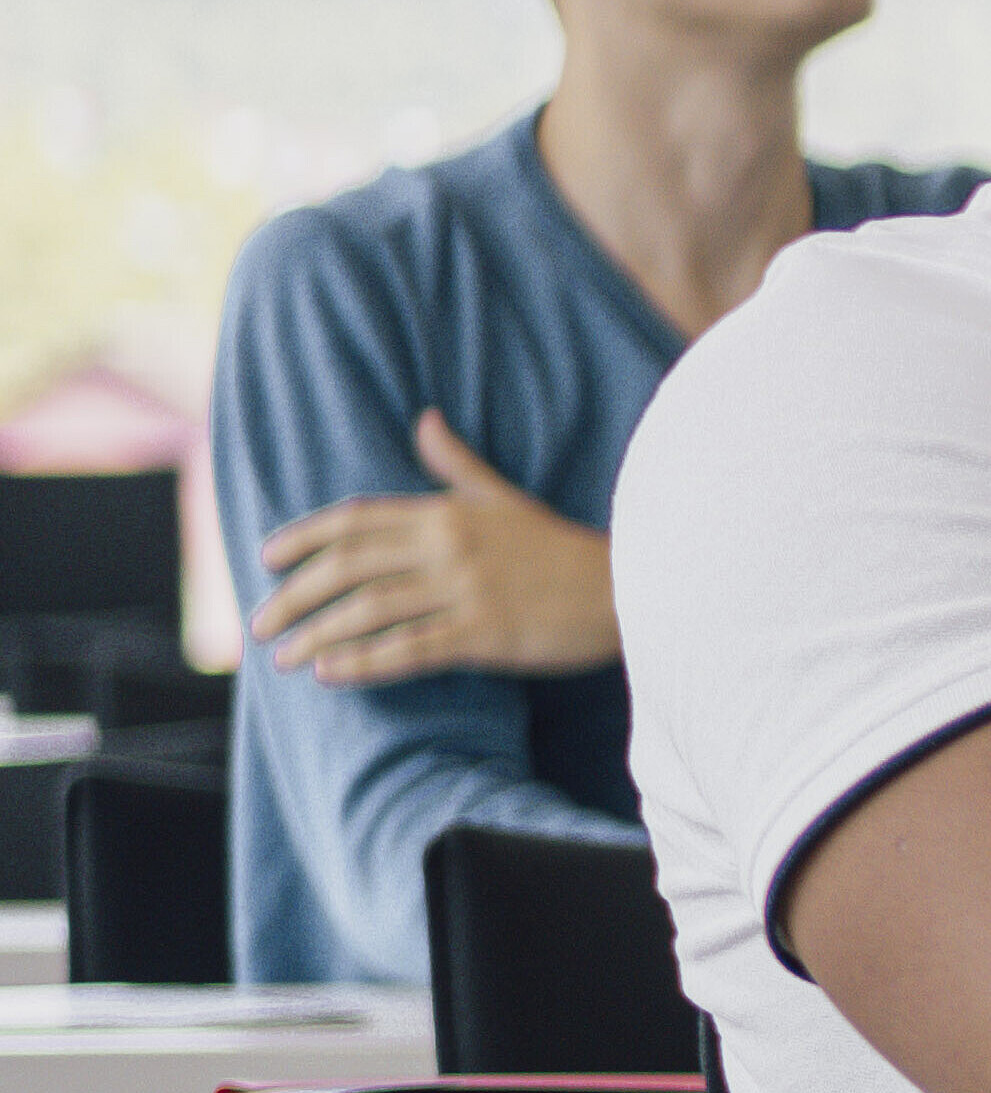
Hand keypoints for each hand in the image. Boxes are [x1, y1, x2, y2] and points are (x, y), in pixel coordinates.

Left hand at [255, 418, 622, 684]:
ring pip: (369, 611)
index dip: (302, 538)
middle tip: (258, 623)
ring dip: (316, 635)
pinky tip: (329, 673)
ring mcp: (467, 591)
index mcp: (447, 513)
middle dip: (293, 596)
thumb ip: (457, 466)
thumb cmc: (562, 548)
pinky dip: (363, 662)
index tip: (265, 561)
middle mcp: (449, 547)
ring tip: (282, 658)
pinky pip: (409, 648)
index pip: (355, 521)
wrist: (629, 590)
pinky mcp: (486, 634)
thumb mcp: (506, 499)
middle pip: (348, 567)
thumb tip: (424, 419)